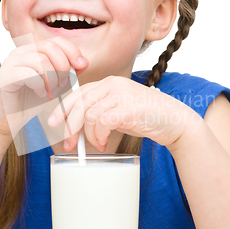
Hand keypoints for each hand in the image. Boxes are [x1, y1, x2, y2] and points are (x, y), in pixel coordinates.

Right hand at [0, 37, 88, 135]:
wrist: (8, 118)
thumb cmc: (29, 100)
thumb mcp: (55, 85)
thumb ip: (67, 73)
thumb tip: (84, 62)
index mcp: (33, 51)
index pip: (57, 41)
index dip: (72, 51)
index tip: (82, 65)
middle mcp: (21, 52)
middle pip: (50, 46)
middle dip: (63, 66)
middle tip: (63, 83)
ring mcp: (11, 62)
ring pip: (41, 60)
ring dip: (52, 78)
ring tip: (51, 92)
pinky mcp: (5, 76)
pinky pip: (29, 74)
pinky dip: (40, 85)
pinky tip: (40, 94)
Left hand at [47, 75, 199, 150]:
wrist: (174, 121)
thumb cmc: (145, 117)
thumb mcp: (118, 111)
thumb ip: (99, 113)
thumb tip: (74, 127)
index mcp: (109, 83)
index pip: (78, 93)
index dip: (63, 109)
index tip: (54, 123)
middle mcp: (113, 84)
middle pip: (79, 104)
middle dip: (69, 126)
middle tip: (69, 144)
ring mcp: (122, 94)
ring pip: (88, 114)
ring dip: (88, 135)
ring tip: (96, 145)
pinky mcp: (129, 108)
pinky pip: (102, 122)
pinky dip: (98, 136)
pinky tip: (103, 143)